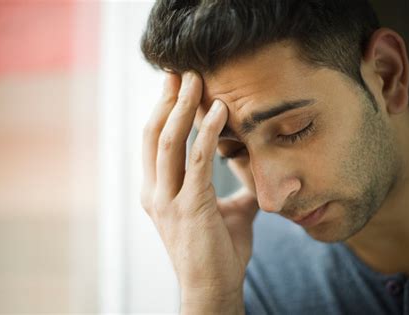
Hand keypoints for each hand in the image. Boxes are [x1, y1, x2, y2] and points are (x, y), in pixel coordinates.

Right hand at [141, 71, 258, 311]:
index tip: (177, 85)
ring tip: (196, 79)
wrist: (214, 289)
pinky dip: (207, 132)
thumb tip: (255, 175)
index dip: (163, 111)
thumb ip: (235, 191)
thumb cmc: (218, 253)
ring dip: (182, 107)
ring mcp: (167, 200)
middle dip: (167, 99)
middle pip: (154, 134)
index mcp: (158, 191)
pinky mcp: (189, 207)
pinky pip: (196, 160)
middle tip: (181, 70)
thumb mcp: (226, 213)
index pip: (154, 141)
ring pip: (168, 141)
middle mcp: (154, 192)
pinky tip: (219, 111)